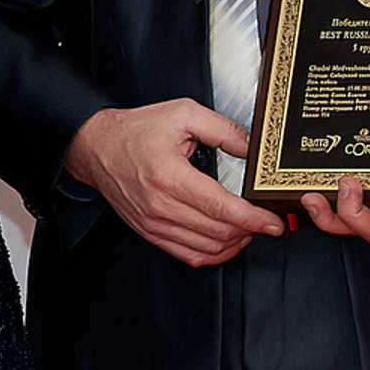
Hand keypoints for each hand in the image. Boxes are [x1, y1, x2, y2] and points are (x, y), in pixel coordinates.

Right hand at [65, 101, 284, 267]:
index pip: (222, 209)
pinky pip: (186, 255)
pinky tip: (225, 243)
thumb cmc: (135, 130)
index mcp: (171, 177)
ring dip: (233, 244)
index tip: (273, 221)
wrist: (95, 147)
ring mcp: (153, 223)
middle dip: (250, 231)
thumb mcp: (183, 114)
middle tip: (266, 222)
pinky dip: (211, 254)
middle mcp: (160, 206)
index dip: (254, 219)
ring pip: (206, 249)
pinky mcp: (149, 231)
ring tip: (248, 231)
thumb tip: (253, 148)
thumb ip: (223, 129)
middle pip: (218, 233)